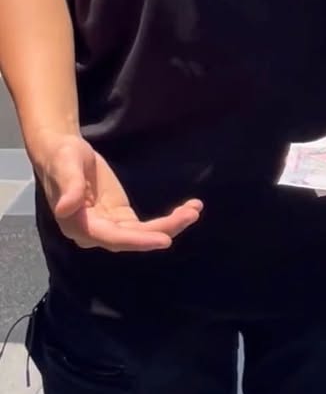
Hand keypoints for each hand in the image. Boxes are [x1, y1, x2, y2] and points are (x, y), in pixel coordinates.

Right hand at [30, 132, 202, 253]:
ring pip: (142, 234)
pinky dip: (166, 220)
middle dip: (163, 230)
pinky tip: (187, 209)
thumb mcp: (65, 165)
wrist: (62, 152)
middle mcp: (94, 232)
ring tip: (194, 209)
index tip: (165, 240)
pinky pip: (144, 226)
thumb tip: (66, 209)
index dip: (138, 241)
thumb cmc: (62, 156)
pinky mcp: (119, 218)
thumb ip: (69, 186)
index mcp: (78, 224)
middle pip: (132, 238)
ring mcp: (109, 226)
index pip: (112, 237)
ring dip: (170, 225)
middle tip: (190, 215)